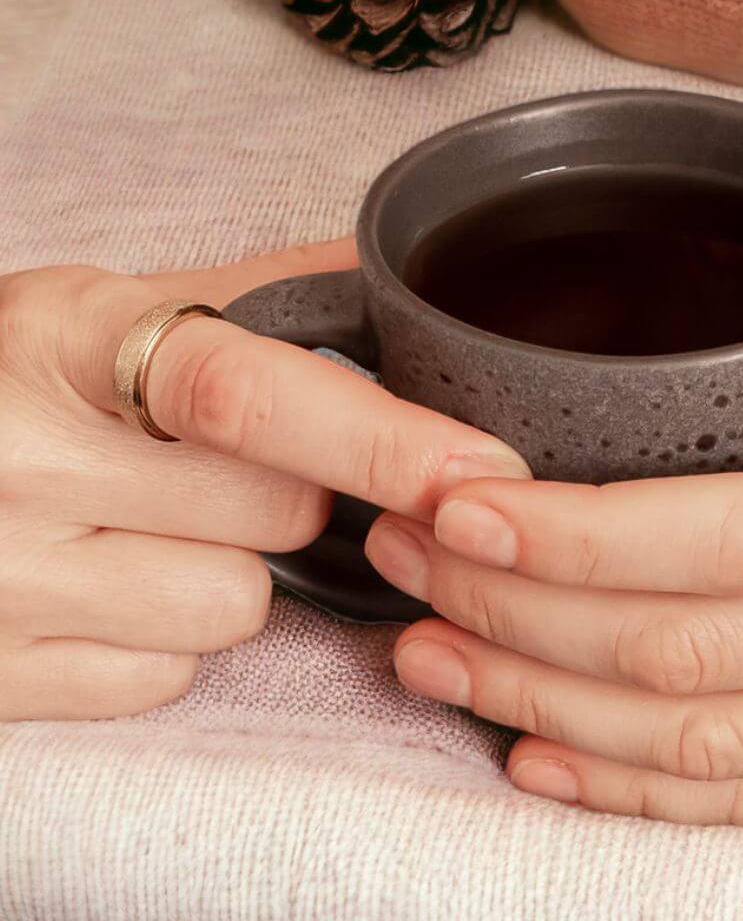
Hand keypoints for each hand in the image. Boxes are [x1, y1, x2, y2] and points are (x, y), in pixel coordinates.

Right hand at [0, 241, 528, 720]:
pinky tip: (117, 579)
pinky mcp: (0, 676)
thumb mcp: (107, 309)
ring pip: (233, 607)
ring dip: (231, 567)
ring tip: (154, 520)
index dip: (379, 436)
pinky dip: (168, 635)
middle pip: (277, 512)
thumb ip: (254, 297)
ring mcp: (5, 584)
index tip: (478, 469)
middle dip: (296, 490)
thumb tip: (386, 284)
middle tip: (226, 460)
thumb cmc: (12, 379)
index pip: (246, 393)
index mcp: (63, 344)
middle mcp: (22, 466)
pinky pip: (166, 675)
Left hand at [366, 249, 742, 825]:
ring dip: (538, 702)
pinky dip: (626, 791)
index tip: (468, 504)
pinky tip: (530, 755)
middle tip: (404, 556)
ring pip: (694, 744)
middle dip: (518, 612)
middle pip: (683, 651)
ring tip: (426, 654)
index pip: (741, 535)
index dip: (590, 535)